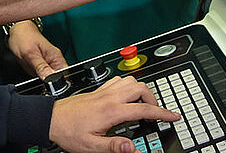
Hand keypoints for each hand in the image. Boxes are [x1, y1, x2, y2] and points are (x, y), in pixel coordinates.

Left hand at [7, 20, 67, 78]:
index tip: (47, 83)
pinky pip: (42, 76)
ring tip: (32, 69)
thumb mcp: (30, 54)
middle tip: (37, 75)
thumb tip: (49, 79)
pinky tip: (31, 69)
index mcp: (56, 57)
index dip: (57, 84)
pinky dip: (37, 76)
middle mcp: (54, 61)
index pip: (64, 75)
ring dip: (41, 79)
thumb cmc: (24, 38)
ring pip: (49, 79)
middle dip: (48, 83)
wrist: (17, 32)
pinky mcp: (43, 66)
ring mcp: (49, 64)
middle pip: (58, 79)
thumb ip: (41, 67)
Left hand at [49, 76, 179, 152]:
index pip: (144, 109)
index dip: (162, 113)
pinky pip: (119, 80)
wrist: (51, 119)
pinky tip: (126, 96)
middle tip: (156, 112)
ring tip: (144, 104)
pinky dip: (128, 85)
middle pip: (140, 88)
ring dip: (141, 90)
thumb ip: (114, 147)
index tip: (173, 116)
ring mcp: (104, 91)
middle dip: (153, 99)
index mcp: (111, 111)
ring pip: (130, 80)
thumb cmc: (68, 132)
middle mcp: (109, 97)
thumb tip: (133, 149)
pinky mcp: (98, 90)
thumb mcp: (91, 146)